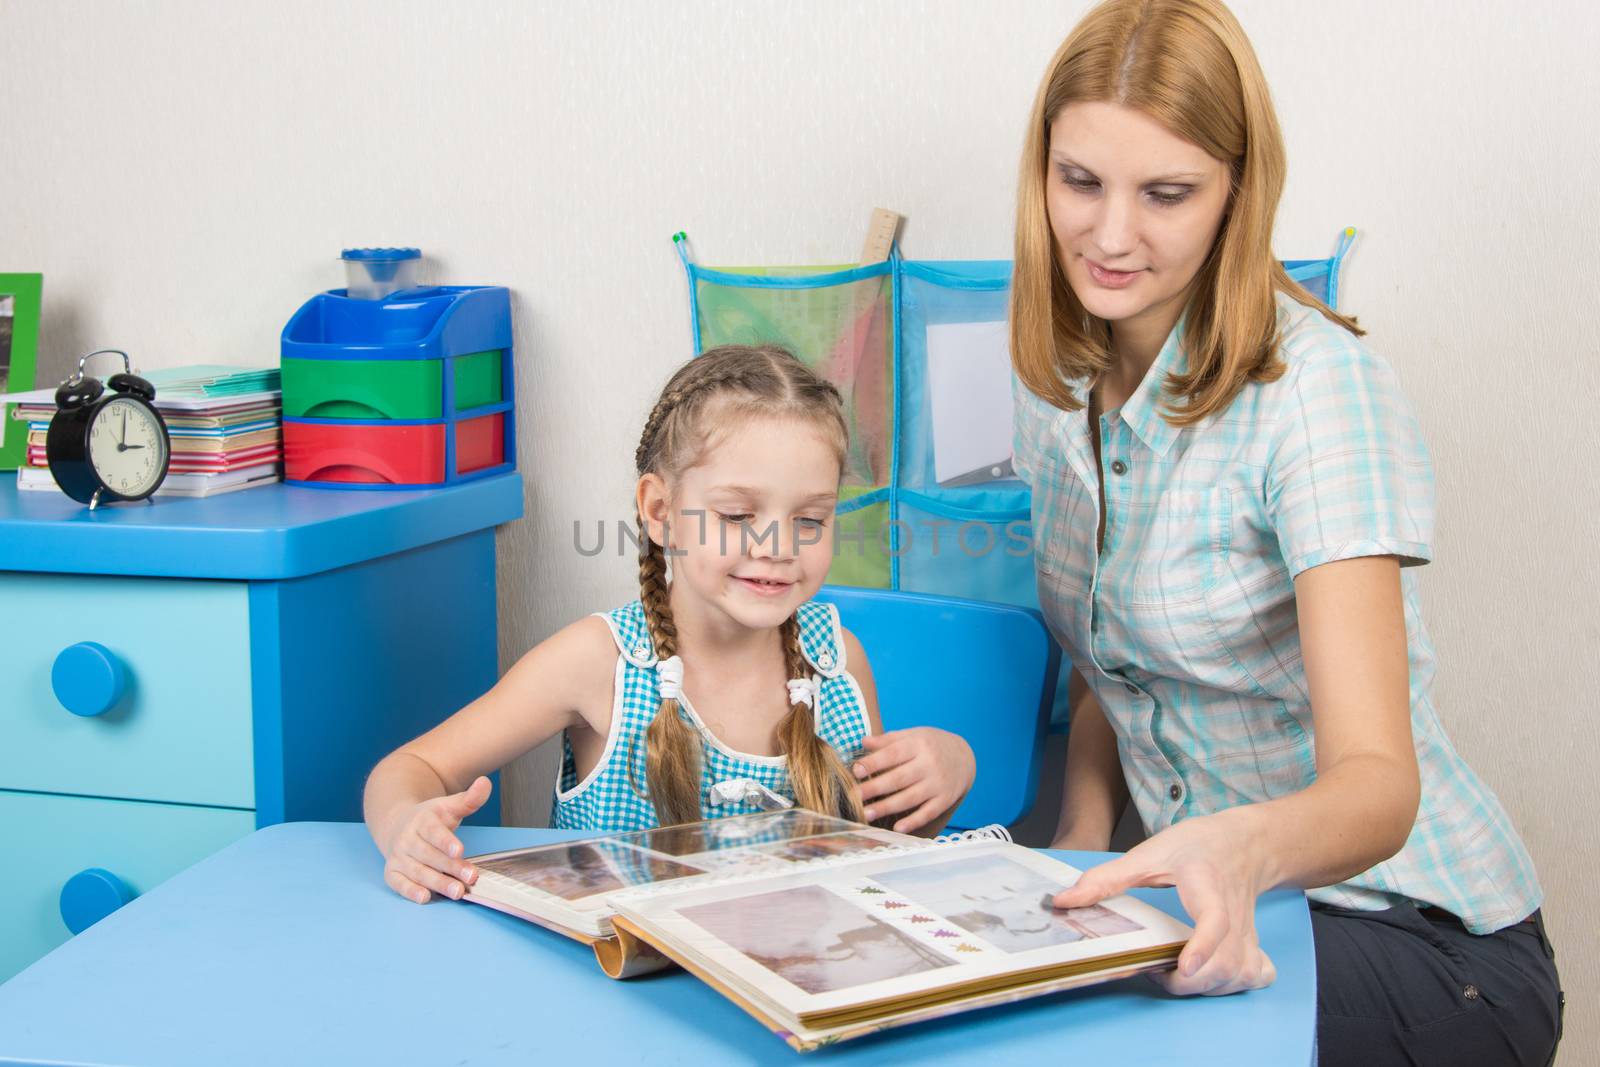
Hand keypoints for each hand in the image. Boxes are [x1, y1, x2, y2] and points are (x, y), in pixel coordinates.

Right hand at [379, 775, 492, 903]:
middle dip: (451, 868)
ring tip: (457, 891)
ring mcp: (398, 857)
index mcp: (422, 821)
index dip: (446, 842)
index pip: (434, 832)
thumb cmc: (430, 819)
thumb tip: (485, 783)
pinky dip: (410, 891)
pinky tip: (425, 897)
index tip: (460, 851)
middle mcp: (407, 839)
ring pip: (417, 871)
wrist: (397, 825)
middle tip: (471, 877)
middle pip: (429, 855)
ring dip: (437, 883)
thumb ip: (469, 799)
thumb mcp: (449, 806)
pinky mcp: (392, 872)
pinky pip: (399, 883)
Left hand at [852, 727, 974, 832]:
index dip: (874, 763)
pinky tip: (897, 828)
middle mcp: (930, 764)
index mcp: (919, 745)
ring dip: (888, 807)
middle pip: (899, 778)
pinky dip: (913, 822)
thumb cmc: (931, 745)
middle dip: (876, 788)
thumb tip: (863, 741)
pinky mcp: (945, 799)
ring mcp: (938, 783)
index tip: (855, 771)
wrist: (965, 756)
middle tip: (855, 796)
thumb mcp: (913, 735)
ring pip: (911, 798)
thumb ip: (888, 740)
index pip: (893, 753)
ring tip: (867, 814)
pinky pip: (928, 812)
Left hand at [1050, 810, 1277, 995]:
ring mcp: (1248, 932)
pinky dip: (1235, 984)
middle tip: (1156, 969)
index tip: (1184, 966)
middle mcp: (1234, 914)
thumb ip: (1107, 878)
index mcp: (1208, 886)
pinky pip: (1256, 974)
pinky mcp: (1255, 942)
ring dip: (1207, 987)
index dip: (1202, 947)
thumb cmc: (1198, 845)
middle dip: (1189, 981)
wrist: (1245, 841)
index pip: (1215, 921)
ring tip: (1175, 974)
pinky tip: (1214, 977)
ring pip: (1240, 975)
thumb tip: (1064, 902)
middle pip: (1226, 963)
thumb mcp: (1150, 852)